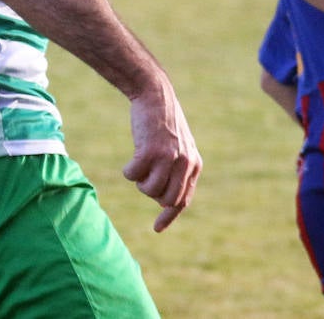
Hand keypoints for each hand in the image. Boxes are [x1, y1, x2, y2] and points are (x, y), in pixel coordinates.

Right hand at [121, 80, 202, 232]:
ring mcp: (169, 157)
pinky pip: (133, 176)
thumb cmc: (163, 124)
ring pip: (149, 190)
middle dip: (151, 192)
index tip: (157, 229)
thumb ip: (177, 173)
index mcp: (194, 164)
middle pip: (165, 199)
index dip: (169, 216)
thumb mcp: (178, 148)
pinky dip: (129, 170)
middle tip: (146, 174)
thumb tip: (164, 204)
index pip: (183, 200)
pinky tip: (132, 157)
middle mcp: (185, 163)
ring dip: (140, 180)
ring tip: (141, 161)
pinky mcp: (151, 151)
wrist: (155, 95)